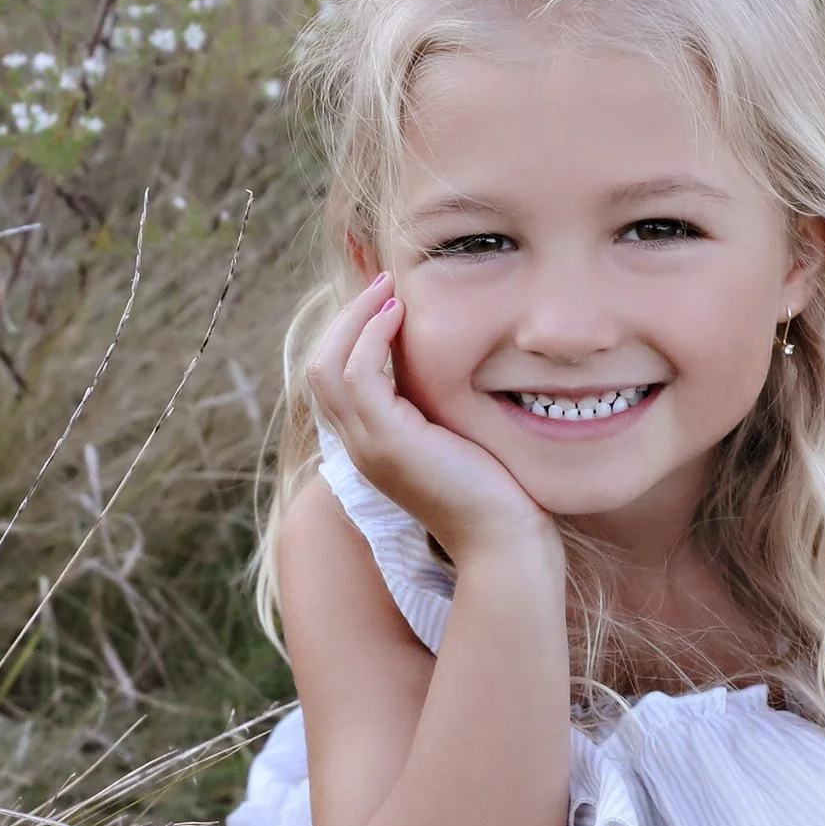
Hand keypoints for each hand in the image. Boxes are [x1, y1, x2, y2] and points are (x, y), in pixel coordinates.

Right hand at [305, 271, 550, 558]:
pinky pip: (358, 376)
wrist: (505, 542)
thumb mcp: (459, 435)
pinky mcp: (389, 444)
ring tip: (389, 290)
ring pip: (327, 367)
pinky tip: (400, 315)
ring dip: (356, 318)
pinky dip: (372, 337)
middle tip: (382, 283)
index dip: (351, 333)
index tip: (386, 299)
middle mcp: (358, 446)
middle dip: (346, 318)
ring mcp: (368, 447)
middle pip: (319, 367)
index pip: (335, 378)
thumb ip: (440, 404)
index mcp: (371, 444)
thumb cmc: (498, 492)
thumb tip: (454, 360)